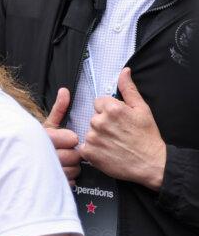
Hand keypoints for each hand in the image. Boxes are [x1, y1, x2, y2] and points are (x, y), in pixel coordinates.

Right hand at [43, 87, 79, 185]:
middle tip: (65, 150)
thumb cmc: (34, 141)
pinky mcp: (50, 184)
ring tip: (63, 161)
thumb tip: (65, 91)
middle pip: (74, 156)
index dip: (70, 139)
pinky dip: (68, 177)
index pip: (71, 139)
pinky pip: (70, 181)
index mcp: (43, 138)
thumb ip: (59, 109)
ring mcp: (47, 172)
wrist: (17, 158)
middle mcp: (44, 155)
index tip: (67, 139)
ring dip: (72, 166)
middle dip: (72, 153)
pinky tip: (60, 171)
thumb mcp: (46, 124)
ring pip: (74, 170)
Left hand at [79, 68, 165, 190]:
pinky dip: (94, 150)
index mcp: (112, 108)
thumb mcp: (142, 109)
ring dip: (98, 136)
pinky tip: (107, 152)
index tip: (119, 120)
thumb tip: (124, 72)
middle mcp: (99, 122)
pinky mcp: (88, 152)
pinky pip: (85, 146)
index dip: (109, 111)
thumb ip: (129, 89)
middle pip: (94, 117)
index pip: (99, 102)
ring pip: (90, 131)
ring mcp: (92, 137)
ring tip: (115, 143)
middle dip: (104, 123)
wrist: (151, 164)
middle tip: (119, 133)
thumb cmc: (147, 136)